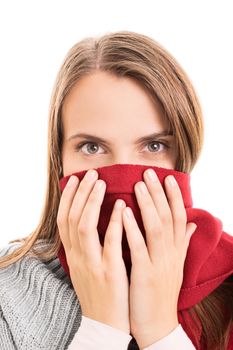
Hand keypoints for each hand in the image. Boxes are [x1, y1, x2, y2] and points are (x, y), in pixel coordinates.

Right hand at [57, 169, 129, 332]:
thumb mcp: (86, 267)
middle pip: (72, 218)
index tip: (74, 180)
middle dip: (80, 193)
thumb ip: (88, 245)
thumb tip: (90, 222)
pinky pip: (109, 242)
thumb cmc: (99, 292)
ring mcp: (92, 263)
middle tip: (90, 173)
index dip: (68, 198)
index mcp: (73, 254)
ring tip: (102, 182)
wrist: (105, 323)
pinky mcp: (109, 271)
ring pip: (84, 226)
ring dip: (91, 201)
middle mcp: (78, 256)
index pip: (64, 220)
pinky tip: (121, 206)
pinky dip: (114, 222)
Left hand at [122, 169, 196, 347]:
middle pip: (168, 217)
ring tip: (138, 185)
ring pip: (157, 228)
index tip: (168, 177)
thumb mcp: (176, 265)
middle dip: (160, 193)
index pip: (179, 217)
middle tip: (150, 173)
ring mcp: (159, 263)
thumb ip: (183, 242)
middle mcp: (171, 253)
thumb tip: (192, 223)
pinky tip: (124, 212)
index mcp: (177, 250)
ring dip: (148, 204)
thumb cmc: (162, 290)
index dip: (174, 196)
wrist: (157, 324)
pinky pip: (138, 247)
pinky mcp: (145, 274)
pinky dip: (132, 228)